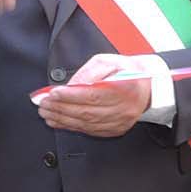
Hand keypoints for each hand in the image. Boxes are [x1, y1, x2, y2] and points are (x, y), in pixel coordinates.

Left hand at [37, 52, 151, 137]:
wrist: (147, 87)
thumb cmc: (128, 71)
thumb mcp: (109, 61)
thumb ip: (89, 71)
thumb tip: (71, 84)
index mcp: (124, 89)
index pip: (93, 95)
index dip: (71, 96)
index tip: (53, 93)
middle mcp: (122, 109)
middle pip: (86, 112)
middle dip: (61, 108)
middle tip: (43, 103)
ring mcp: (119, 122)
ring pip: (86, 123)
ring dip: (62, 119)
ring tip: (46, 112)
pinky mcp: (114, 129)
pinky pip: (89, 130)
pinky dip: (71, 126)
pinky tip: (58, 121)